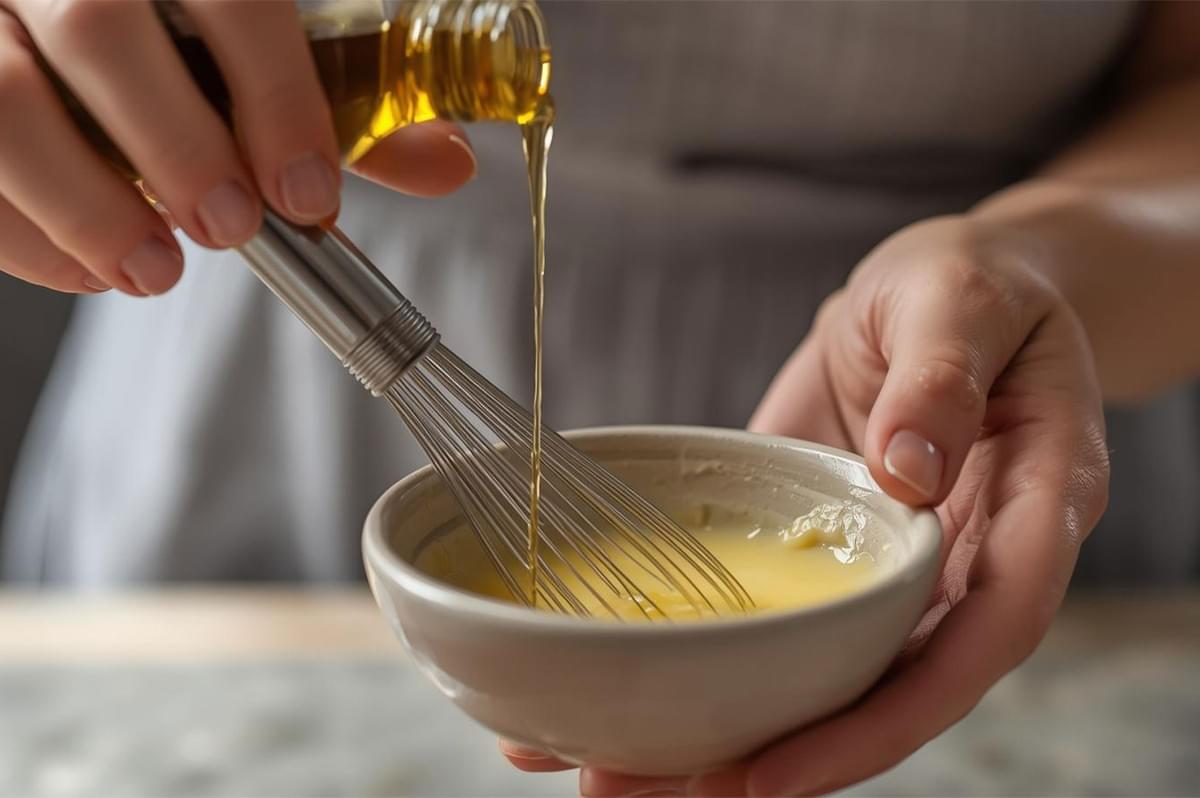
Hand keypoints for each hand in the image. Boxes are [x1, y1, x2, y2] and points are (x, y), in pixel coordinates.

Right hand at [0, 1, 474, 295]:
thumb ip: (343, 103)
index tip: (308, 195)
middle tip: (233, 229)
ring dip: (85, 203)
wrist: (74, 8)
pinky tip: (88, 268)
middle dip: (178, 148)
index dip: (277, 97)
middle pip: (99, 30)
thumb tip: (448, 163)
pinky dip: (23, 234)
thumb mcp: (260, 44)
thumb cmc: (179, 31)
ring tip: (154, 271)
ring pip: (0, 98)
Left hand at [501, 215, 1109, 795]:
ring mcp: (892, 566)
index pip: (983, 637)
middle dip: (785, 756)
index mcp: (1036, 507)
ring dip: (727, 727)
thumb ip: (941, 377)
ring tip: (608, 768)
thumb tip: (911, 474)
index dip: (889, 717)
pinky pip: (777, 613)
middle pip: (890, 689)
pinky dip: (710, 654)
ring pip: (826, 670)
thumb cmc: (975, 282)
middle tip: (660, 791)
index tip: (779, 768)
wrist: (938, 289)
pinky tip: (622, 679)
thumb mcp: (961, 300)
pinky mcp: (827, 551)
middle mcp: (966, 562)